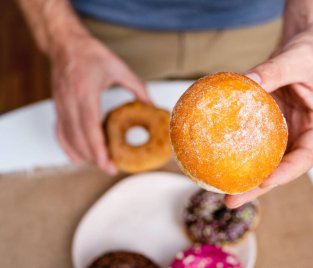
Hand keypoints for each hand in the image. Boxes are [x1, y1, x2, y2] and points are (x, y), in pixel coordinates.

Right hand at [50, 35, 149, 173]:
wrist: (65, 44)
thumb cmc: (90, 53)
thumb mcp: (118, 67)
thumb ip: (137, 86)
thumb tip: (151, 104)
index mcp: (85, 91)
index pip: (89, 126)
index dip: (97, 147)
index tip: (106, 163)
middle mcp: (69, 100)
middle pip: (78, 137)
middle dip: (93, 157)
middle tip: (110, 168)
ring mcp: (60, 105)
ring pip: (68, 137)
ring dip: (82, 154)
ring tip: (99, 164)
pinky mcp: (57, 107)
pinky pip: (59, 132)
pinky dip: (67, 147)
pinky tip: (77, 157)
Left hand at [225, 32, 312, 207]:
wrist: (305, 51)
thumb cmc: (310, 56)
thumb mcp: (296, 59)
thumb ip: (274, 70)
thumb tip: (247, 81)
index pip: (305, 157)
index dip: (286, 173)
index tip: (265, 181)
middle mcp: (300, 136)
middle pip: (280, 168)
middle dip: (256, 187)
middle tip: (231, 200)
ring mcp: (283, 133)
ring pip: (265, 161)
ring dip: (244, 177)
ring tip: (218, 190)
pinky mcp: (268, 126)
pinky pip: (252, 142)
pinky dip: (237, 152)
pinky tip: (216, 159)